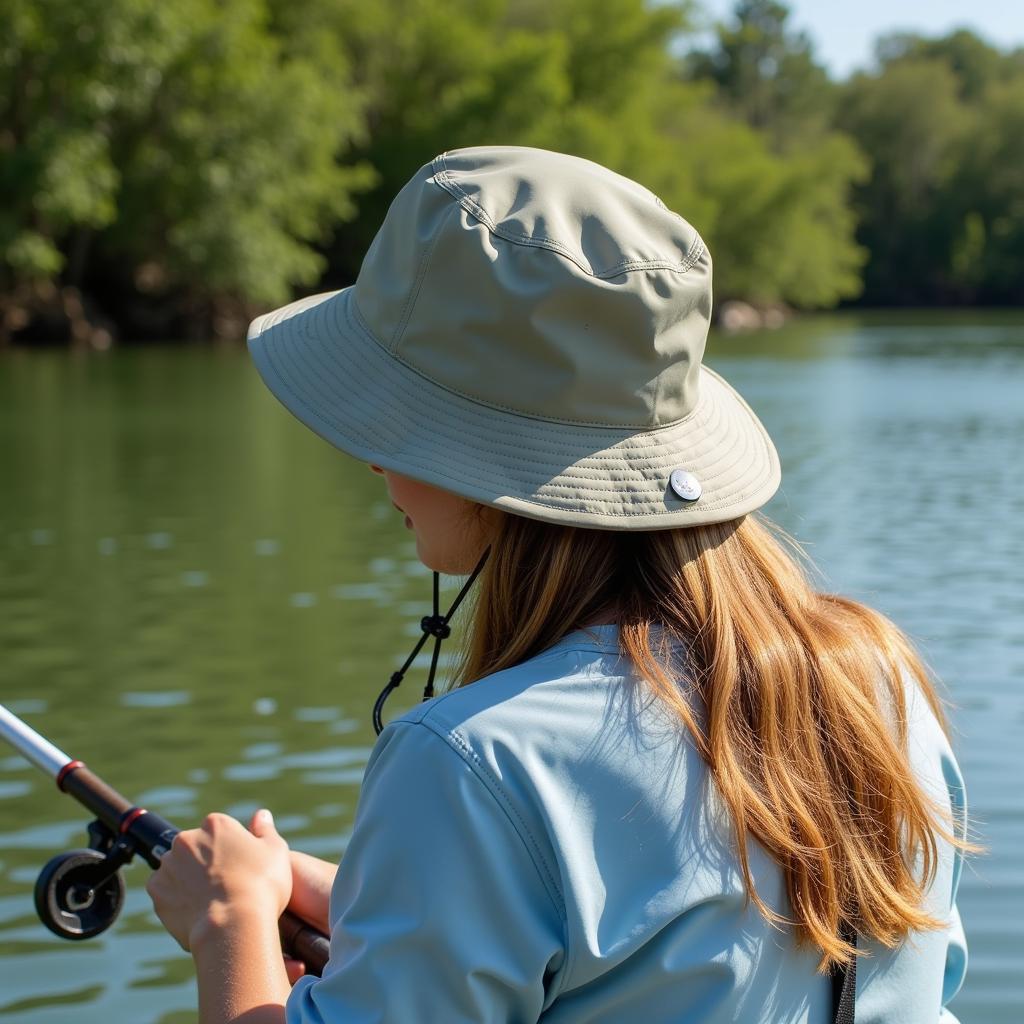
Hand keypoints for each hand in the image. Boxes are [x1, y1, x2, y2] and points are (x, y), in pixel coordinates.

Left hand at [146, 809, 291, 953]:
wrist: (234, 926)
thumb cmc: (261, 885)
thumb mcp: (275, 851)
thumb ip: (265, 829)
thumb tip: (260, 815)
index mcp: (215, 824)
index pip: (219, 831)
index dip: (230, 850)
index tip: (240, 868)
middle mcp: (187, 839)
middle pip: (196, 848)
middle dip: (206, 862)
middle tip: (226, 886)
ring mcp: (169, 866)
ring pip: (178, 869)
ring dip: (189, 880)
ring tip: (211, 902)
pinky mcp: (157, 892)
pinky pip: (165, 892)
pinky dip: (176, 899)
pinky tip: (197, 911)